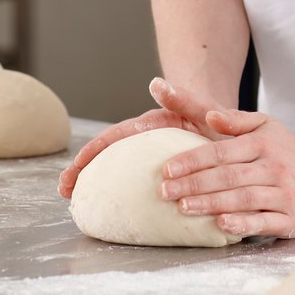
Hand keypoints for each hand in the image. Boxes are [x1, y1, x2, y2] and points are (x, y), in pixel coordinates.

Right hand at [57, 77, 225, 198]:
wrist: (230, 130)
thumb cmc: (215, 118)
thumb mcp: (202, 108)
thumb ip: (184, 98)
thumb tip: (157, 83)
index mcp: (151, 125)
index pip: (117, 135)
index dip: (94, 150)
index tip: (75, 166)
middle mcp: (146, 141)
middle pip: (109, 154)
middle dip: (83, 169)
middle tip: (64, 189)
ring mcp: (151, 159)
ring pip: (117, 170)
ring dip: (94, 183)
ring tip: (74, 200)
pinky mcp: (161, 175)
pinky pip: (136, 185)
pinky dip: (119, 195)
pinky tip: (108, 211)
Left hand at [156, 86, 294, 238]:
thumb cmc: (288, 150)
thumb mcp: (266, 125)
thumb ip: (235, 120)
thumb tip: (209, 115)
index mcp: (262, 143)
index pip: (221, 151)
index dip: (193, 160)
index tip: (167, 170)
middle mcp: (273, 167)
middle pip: (228, 176)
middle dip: (194, 184)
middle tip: (165, 192)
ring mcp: (285, 193)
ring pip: (244, 199)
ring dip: (211, 204)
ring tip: (183, 208)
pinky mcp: (293, 218)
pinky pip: (265, 221)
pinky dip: (243, 224)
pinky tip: (222, 225)